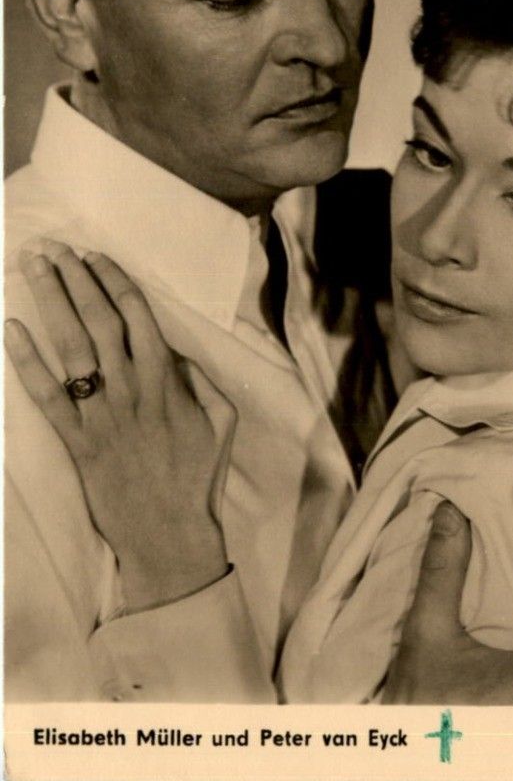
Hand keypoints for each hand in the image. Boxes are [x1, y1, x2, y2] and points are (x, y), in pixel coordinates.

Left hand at [5, 243, 233, 611]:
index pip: (136, 316)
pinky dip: (27, 362)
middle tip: (53, 248)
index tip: (93, 256)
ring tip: (34, 268)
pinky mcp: (76, 442)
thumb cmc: (199, 477)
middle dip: (75, 280)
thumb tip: (175, 350)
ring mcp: (99, 414)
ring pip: (71, 347)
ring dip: (52, 302)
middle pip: (98, 321)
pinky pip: (46, 396)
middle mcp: (130, 389)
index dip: (112, 281)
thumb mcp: (222, 421)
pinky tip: (12, 329)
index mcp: (167, 380)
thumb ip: (200, 380)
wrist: (170, 533)